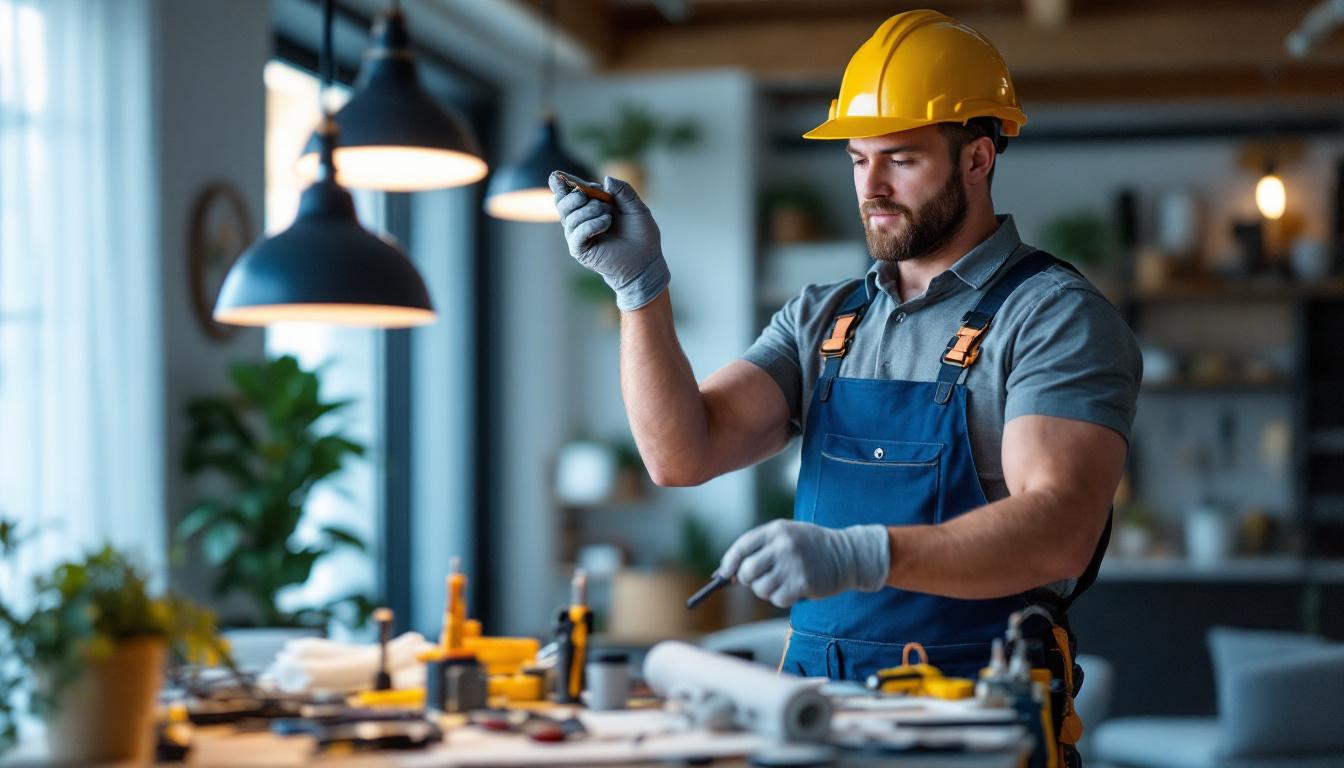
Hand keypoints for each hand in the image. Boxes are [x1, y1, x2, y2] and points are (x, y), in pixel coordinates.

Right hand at [549, 172, 669, 311]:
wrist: (645, 261)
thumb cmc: (641, 235)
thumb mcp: (636, 208)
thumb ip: (623, 191)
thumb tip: (606, 179)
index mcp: (590, 206)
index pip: (569, 193)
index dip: (561, 183)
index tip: (556, 175)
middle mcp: (581, 220)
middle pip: (562, 203)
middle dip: (574, 195)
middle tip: (591, 196)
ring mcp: (579, 235)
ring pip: (569, 217)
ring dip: (589, 210)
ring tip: (607, 214)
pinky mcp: (580, 250)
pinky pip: (576, 233)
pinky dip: (590, 224)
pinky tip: (605, 223)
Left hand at [716, 520, 890, 607]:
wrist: (847, 554)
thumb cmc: (810, 547)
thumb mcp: (786, 537)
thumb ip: (760, 550)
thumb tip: (727, 574)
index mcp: (776, 530)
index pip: (742, 547)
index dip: (729, 563)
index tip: (724, 574)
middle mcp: (783, 546)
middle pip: (747, 571)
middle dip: (748, 580)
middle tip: (758, 580)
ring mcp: (793, 565)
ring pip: (761, 589)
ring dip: (767, 591)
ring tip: (782, 582)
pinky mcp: (803, 583)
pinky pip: (778, 599)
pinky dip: (782, 598)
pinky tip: (794, 589)